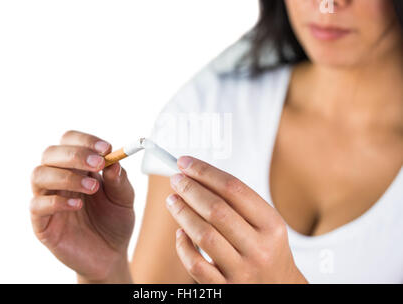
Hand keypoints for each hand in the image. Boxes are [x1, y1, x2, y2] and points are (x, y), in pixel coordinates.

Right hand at [30, 130, 134, 282]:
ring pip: (39, 174)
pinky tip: (78, 205)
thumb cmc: (114, 222)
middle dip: (74, 154)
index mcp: (78, 168)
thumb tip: (113, 162)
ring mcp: (48, 199)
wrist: (110, 255)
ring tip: (92, 188)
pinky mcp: (42, 222)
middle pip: (51, 153)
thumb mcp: (124, 200)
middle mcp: (59, 179)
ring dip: (66, 176)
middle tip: (98, 163)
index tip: (105, 148)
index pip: (70, 141)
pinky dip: (56, 201)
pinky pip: (37, 205)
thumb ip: (119, 181)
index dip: (85, 140)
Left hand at [166, 156, 306, 283]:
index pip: (234, 189)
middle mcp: (259, 248)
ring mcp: (242, 271)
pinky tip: (180, 233)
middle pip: (216, 210)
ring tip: (172, 200)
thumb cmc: (267, 250)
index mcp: (271, 225)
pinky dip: (183, 246)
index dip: (205, 172)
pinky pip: (196, 265)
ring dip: (182, 213)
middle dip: (190, 189)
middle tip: (176, 179)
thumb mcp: (267, 225)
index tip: (186, 163)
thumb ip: (239, 203)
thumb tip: (198, 176)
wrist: (279, 288)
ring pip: (203, 235)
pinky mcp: (225, 288)